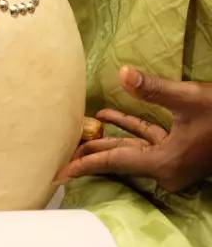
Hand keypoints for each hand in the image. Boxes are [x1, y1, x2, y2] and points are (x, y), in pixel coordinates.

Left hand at [58, 65, 211, 191]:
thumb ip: (153, 89)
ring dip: (106, 138)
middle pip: (119, 159)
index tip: (59, 173)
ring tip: (76, 129)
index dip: (85, 165)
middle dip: (90, 153)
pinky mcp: (179, 151)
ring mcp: (173, 162)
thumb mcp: (188, 98)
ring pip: (131, 149)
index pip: (115, 162)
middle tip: (59, 151)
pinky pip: (146, 141)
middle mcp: (166, 168)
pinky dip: (128, 129)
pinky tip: (107, 116)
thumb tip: (123, 73)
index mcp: (165, 163)